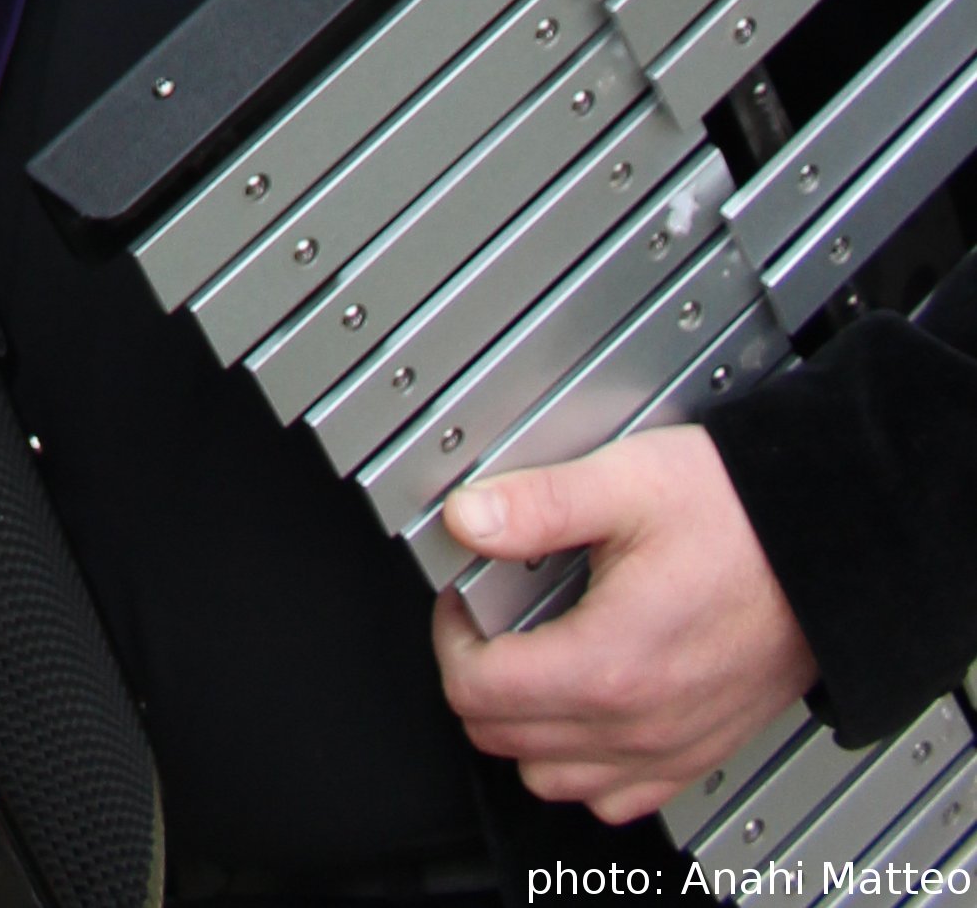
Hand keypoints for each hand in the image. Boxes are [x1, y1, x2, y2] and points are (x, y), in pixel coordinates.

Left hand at [430, 425, 816, 821]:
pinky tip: (584, 708)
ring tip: (531, 660)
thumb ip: (535, 504)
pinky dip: (584, 766)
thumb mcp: (625, 484)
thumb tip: (467, 519)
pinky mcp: (701, 752)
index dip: (450, 637)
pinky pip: (619, 798)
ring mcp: (672, 746)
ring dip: (523, 728)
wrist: (832, 549)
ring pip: (552, 778)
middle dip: (477, 676)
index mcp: (608, 664)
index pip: (476, 690)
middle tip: (491, 622)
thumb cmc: (740, 519)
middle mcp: (638, 723)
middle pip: (502, 739)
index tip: (463, 600)